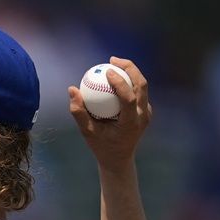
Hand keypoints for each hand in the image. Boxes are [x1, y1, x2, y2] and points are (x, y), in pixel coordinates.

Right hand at [68, 56, 151, 171]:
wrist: (118, 159)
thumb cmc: (101, 146)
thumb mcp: (87, 132)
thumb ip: (78, 112)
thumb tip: (72, 89)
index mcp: (131, 123)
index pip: (129, 98)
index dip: (120, 82)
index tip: (107, 71)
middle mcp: (143, 116)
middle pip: (142, 85)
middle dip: (129, 68)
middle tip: (112, 60)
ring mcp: (147, 113)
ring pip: (143, 85)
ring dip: (130, 71)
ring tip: (114, 63)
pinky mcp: (146, 110)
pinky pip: (139, 91)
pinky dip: (128, 80)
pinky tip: (115, 76)